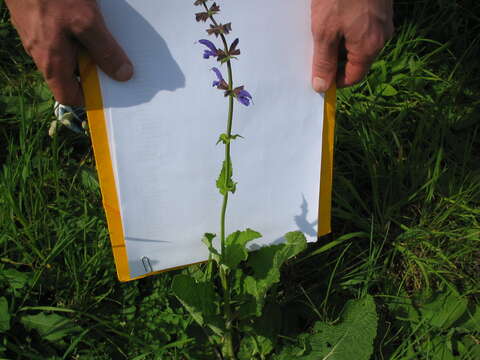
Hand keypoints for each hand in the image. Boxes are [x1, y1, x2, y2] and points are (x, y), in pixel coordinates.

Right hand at [5, 0, 132, 105]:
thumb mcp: (87, 22)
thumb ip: (105, 51)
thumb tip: (123, 75)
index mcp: (51, 62)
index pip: (68, 96)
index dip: (89, 97)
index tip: (110, 91)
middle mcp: (41, 53)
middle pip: (72, 75)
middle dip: (95, 71)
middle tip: (117, 62)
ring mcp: (38, 36)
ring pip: (68, 54)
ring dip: (89, 50)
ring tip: (106, 38)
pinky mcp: (39, 20)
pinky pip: (63, 36)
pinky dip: (79, 34)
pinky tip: (91, 20)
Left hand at [311, 0, 393, 91]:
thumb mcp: (325, 32)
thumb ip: (323, 62)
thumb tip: (321, 86)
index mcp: (370, 47)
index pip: (354, 77)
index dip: (335, 80)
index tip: (319, 77)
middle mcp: (381, 36)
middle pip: (356, 60)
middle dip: (335, 59)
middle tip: (316, 51)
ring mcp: (382, 20)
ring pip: (357, 42)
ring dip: (339, 41)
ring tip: (322, 30)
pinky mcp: (379, 6)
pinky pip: (361, 26)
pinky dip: (345, 27)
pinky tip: (332, 16)